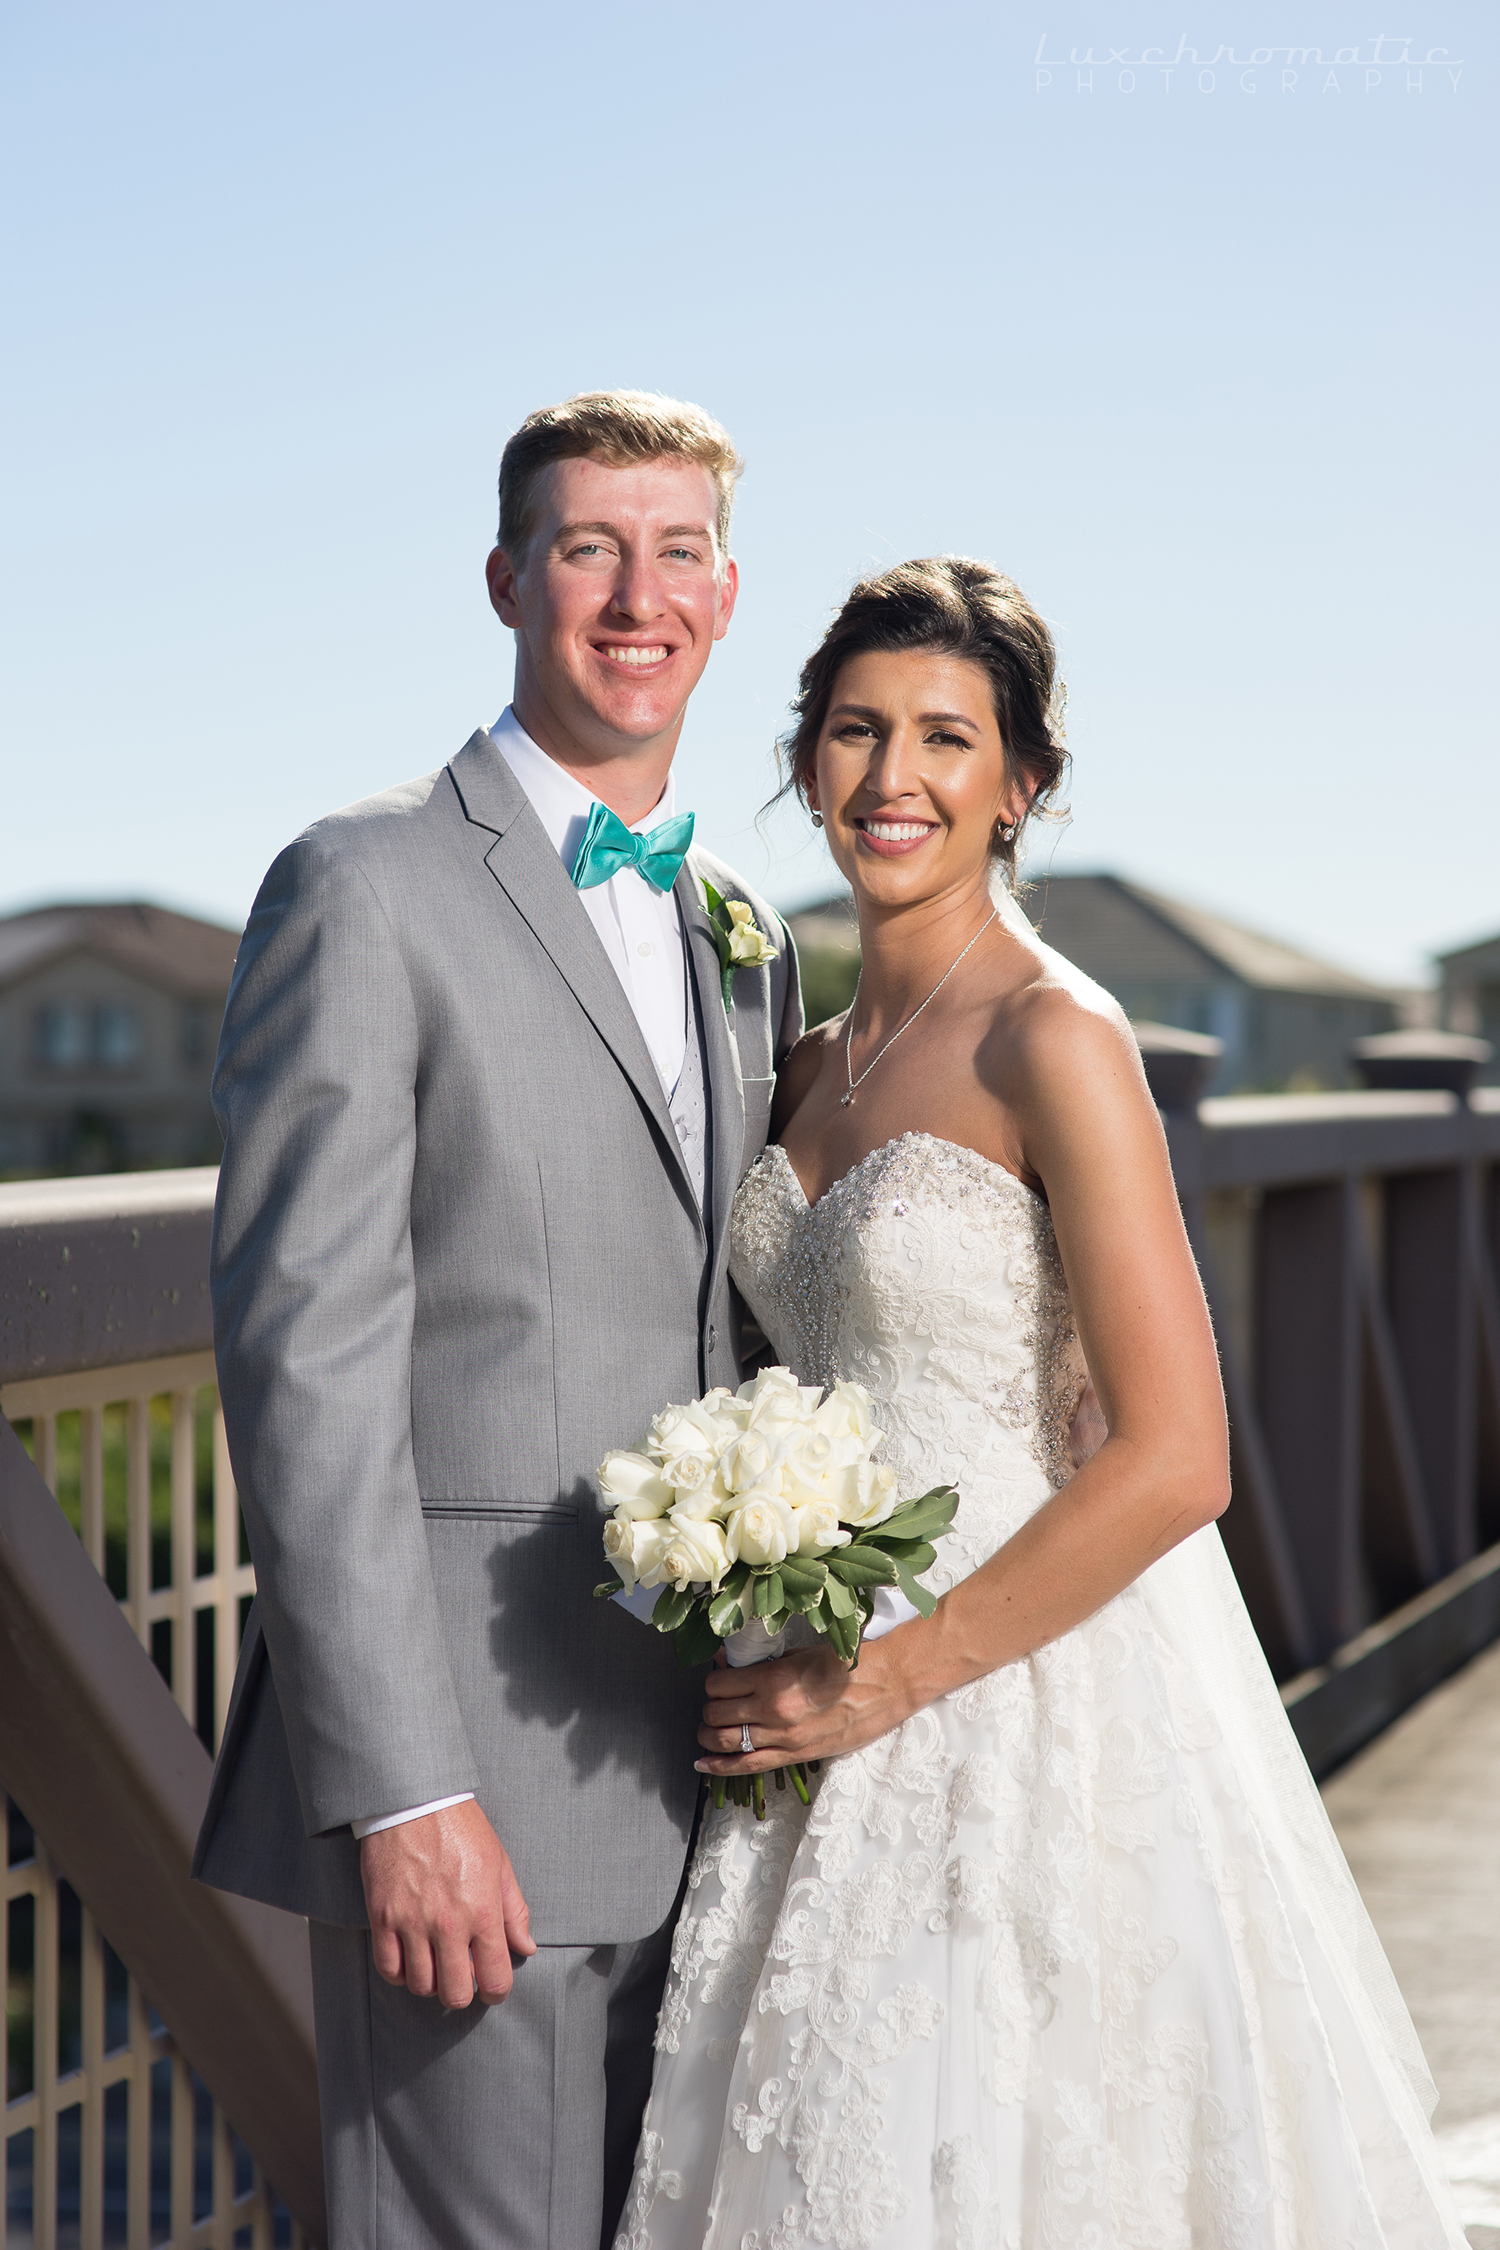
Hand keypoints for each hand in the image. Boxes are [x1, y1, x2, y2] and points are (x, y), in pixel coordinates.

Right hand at [359, 1798, 535, 2006]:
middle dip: (463, 1992)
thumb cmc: (461, 1828)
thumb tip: (526, 1947)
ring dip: (431, 1982)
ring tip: (436, 1963)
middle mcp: (448, 1924)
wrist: (414, 1801)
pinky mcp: (383, 1918)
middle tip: (462, 1975)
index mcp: (482, 1911)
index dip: (497, 1990)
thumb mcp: (499, 1863)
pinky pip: (388, 1969)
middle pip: (455, 1994)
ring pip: (421, 1986)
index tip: (492, 1985)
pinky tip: (410, 1958)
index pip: (495, 1978)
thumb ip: (514, 1911)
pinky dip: (400, 1973)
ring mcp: (412, 1923)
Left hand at [694, 1638, 915, 1777]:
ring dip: (709, 1736)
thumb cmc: (846, 1665)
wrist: (885, 1686)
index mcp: (774, 1677)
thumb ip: (763, 1662)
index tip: (717, 1681)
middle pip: (717, 1714)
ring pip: (726, 1741)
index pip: (719, 1684)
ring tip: (707, 1730)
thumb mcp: (800, 1653)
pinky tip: (702, 1764)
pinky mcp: (796, 1756)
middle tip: (714, 1705)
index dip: (713, 1682)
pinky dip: (720, 1767)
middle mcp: (773, 1709)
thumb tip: (729, 1663)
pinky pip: (748, 1766)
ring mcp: (783, 1736)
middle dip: (709, 1709)